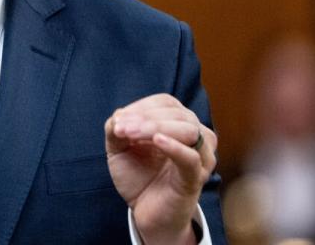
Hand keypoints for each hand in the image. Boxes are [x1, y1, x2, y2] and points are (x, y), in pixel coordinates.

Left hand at [104, 94, 216, 244]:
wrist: (145, 213)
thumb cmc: (138, 176)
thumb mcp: (118, 148)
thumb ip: (115, 128)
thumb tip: (119, 115)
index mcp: (178, 123)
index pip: (165, 102)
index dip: (142, 106)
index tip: (119, 120)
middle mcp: (195, 136)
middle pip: (177, 114)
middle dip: (145, 117)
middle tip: (121, 128)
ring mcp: (199, 157)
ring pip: (188, 130)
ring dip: (156, 127)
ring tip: (130, 134)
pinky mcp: (195, 178)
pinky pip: (191, 158)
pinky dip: (175, 146)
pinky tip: (157, 141)